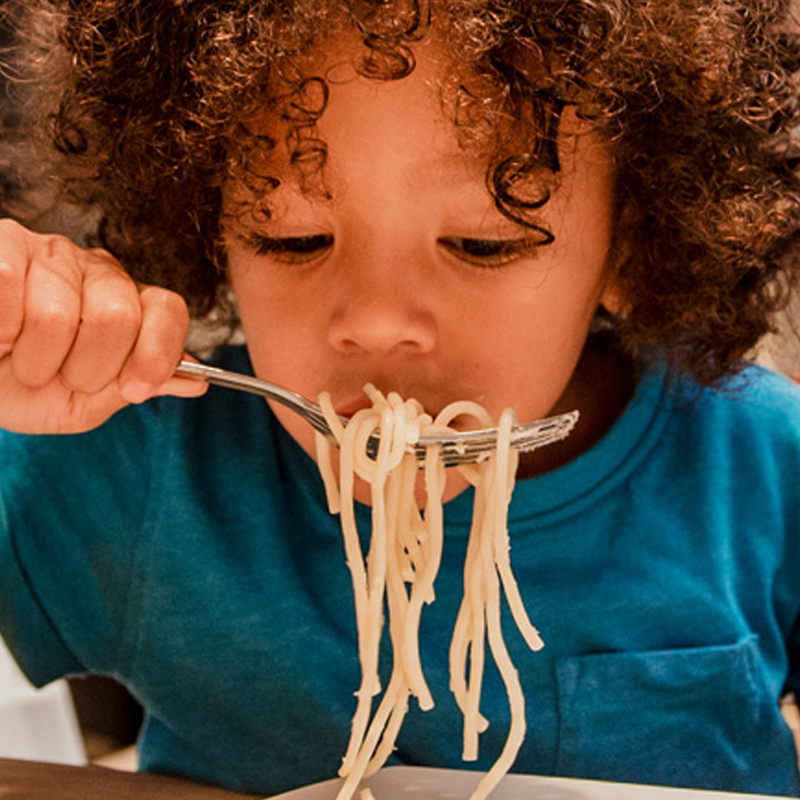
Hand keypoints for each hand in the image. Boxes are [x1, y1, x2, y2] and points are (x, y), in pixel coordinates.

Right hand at [0, 219, 206, 433]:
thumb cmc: (26, 389)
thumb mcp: (85, 402)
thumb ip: (138, 388)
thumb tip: (197, 381)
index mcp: (130, 304)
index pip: (167, 310)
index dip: (156, 353)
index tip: (134, 389)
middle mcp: (98, 272)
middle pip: (118, 316)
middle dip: (85, 368)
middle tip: (59, 375)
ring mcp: (51, 253)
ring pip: (56, 315)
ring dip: (32, 359)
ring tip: (18, 356)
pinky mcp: (4, 244)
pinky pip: (7, 286)